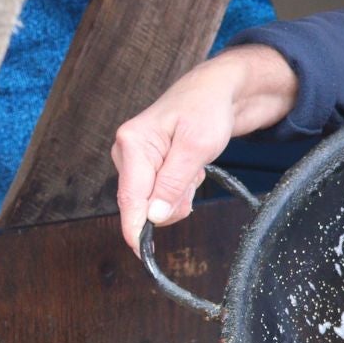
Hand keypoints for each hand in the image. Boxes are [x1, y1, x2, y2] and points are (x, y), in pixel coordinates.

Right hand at [110, 45, 297, 253]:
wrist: (216, 91)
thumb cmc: (207, 110)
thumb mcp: (197, 147)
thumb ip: (174, 182)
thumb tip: (154, 216)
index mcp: (133, 143)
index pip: (130, 196)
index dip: (134, 227)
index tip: (140, 252)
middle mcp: (127, 151)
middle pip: (142, 201)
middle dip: (172, 200)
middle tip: (195, 177)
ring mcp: (135, 158)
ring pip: (154, 199)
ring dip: (179, 192)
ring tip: (194, 164)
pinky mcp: (146, 164)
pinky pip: (161, 191)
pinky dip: (180, 186)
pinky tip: (189, 166)